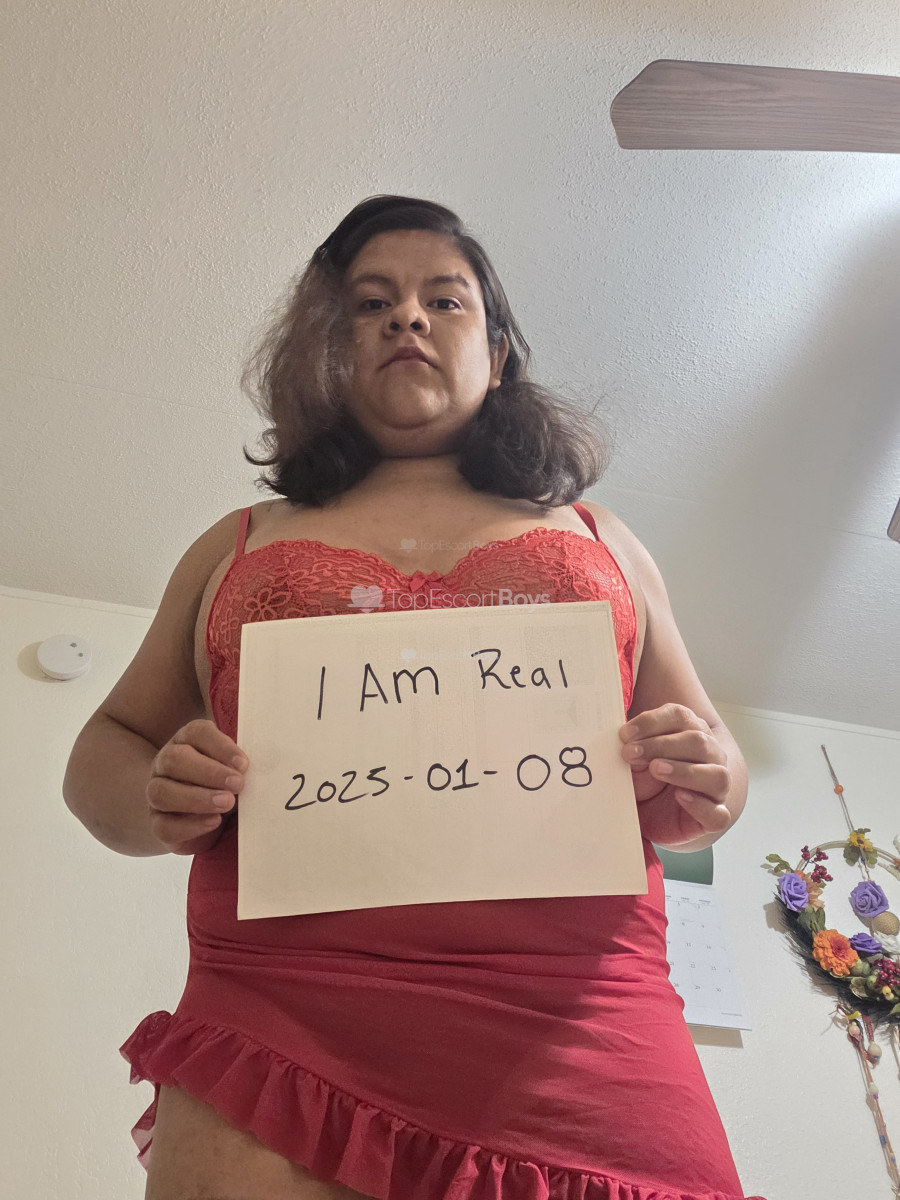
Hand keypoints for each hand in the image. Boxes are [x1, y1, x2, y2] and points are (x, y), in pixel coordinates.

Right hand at [146, 719, 248, 855]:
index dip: (220, 746)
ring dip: (197, 798)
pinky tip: (214, 822)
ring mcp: (155, 793)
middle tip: (238, 784)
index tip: (243, 764)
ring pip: (162, 792)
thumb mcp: (235, 769)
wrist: (202, 817)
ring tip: (227, 803)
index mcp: (186, 741)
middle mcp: (165, 763)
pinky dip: (190, 825)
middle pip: (174, 760)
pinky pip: (163, 826)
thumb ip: (241, 766)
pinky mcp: (157, 823)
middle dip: (209, 772)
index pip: (196, 733)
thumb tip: (259, 770)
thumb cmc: (225, 784)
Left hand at [619, 703, 732, 846]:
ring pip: (717, 775)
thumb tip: (625, 740)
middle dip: (662, 745)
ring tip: (656, 769)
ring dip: (684, 771)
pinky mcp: (714, 817)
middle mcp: (710, 757)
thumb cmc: (643, 781)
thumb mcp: (633, 761)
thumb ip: (633, 748)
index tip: (625, 734)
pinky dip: (700, 806)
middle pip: (699, 741)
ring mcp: (715, 788)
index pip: (680, 717)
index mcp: (690, 733)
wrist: (648, 816)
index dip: (652, 722)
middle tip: (631, 753)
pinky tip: (680, 797)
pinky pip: (718, 814)